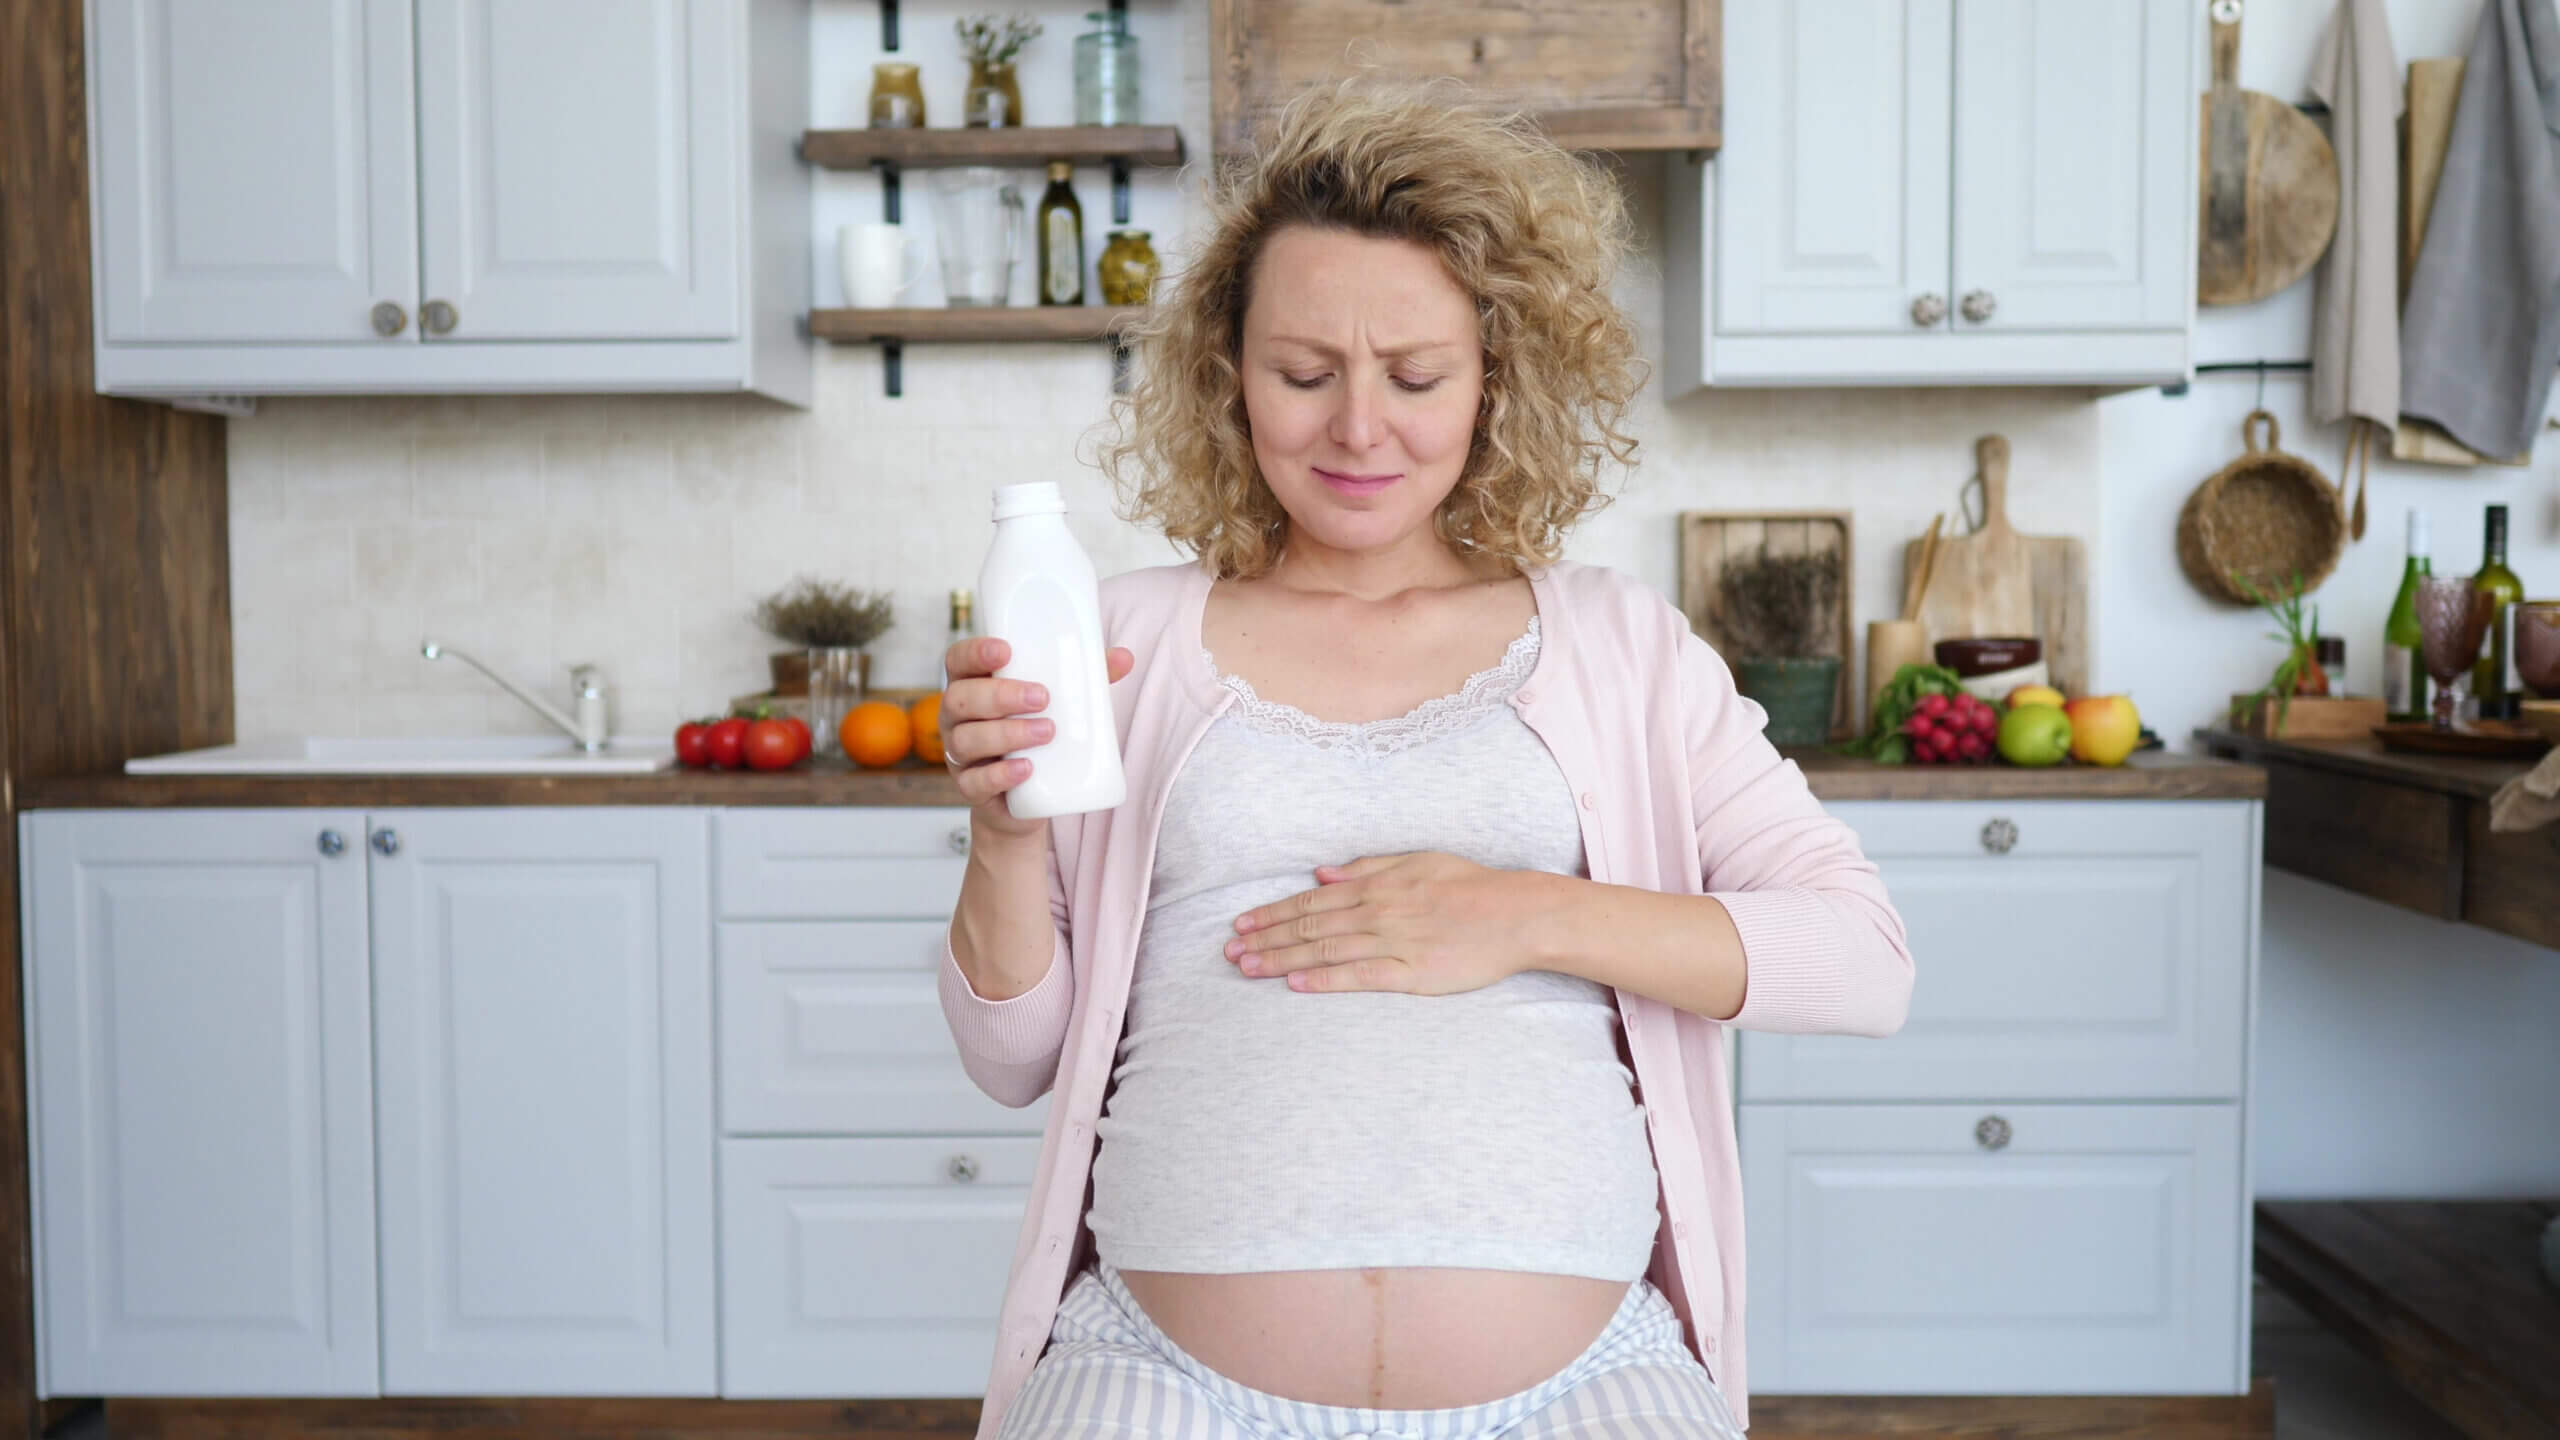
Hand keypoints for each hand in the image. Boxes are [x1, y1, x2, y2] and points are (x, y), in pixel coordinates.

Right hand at [940, 635, 1134, 841]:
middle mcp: (957, 718)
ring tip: (1047, 732)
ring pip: (966, 740)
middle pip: (960, 698)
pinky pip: (974, 782)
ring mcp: (960, 755)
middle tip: (1043, 698)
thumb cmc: (1039, 735)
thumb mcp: (1060, 704)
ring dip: (1007, 733)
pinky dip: (1000, 775)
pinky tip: (1026, 769)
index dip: (975, 652)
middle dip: (1001, 695)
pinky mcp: (971, 788)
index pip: (958, 660)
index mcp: (972, 686)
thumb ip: (1086, 679)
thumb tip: (1125, 657)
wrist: (1031, 798)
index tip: (1006, 650)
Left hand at [1226, 853, 1538, 995]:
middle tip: (1229, 951)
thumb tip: (1321, 874)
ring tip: (1247, 968)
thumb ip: (1367, 867)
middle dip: (1265, 937)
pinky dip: (1324, 979)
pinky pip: (1359, 976)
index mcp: (1377, 885)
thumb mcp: (1417, 862)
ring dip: (1282, 959)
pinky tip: (1295, 984)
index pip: (1312, 901)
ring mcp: (1392, 942)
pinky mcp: (1411, 973)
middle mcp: (1377, 911)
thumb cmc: (1470, 886)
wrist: (1516, 913)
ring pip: (1325, 950)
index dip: (1272, 913)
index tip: (1241, 923)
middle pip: (1309, 925)